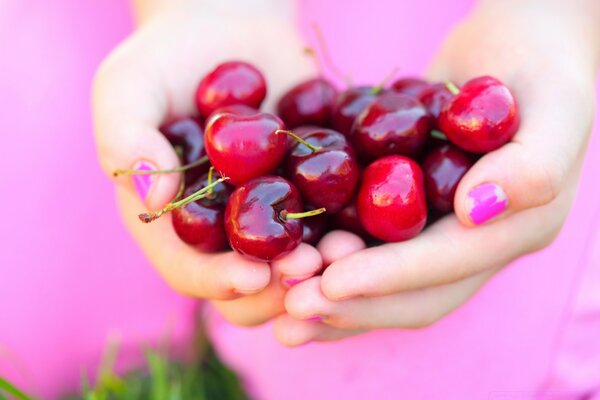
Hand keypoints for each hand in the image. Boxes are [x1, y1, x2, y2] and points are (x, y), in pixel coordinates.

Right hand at [93, 0, 320, 325]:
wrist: (230, 27)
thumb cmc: (168, 56)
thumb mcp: (128, 86)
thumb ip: (126, 139)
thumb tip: (154, 198)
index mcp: (173, 221)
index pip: (188, 269)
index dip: (216, 280)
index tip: (251, 274)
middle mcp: (223, 228)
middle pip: (248, 283)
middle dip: (277, 287)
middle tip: (309, 271)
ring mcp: (270, 213)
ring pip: (297, 264)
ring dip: (323, 271)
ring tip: (347, 254)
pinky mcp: (311, 191)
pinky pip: (334, 222)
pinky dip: (352, 231)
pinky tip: (369, 227)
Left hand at [274, 1, 598, 345]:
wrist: (513, 48)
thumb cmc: (541, 67)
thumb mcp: (555, 105)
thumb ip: (531, 164)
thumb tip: (476, 211)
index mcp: (516, 230)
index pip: (446, 265)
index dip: (389, 278)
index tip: (331, 282)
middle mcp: (476, 245)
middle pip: (412, 295)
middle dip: (351, 305)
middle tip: (290, 309)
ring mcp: (440, 233)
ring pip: (385, 284)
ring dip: (332, 299)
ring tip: (278, 304)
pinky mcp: (410, 215)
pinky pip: (367, 248)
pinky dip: (328, 264)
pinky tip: (286, 267)